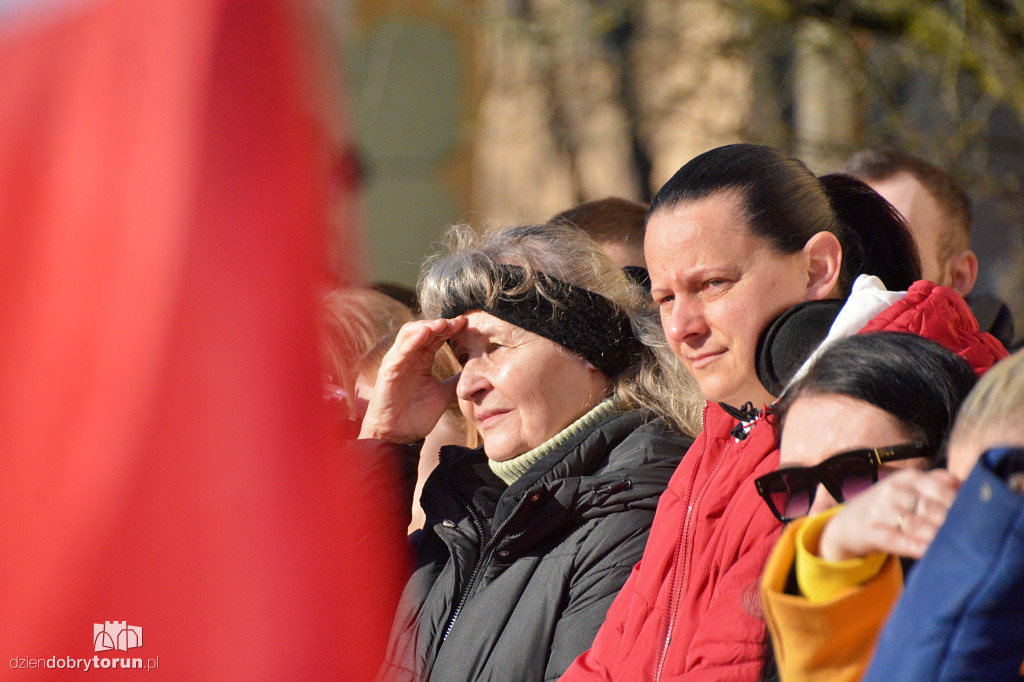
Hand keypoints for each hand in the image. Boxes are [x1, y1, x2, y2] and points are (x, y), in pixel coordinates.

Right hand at [358, 317, 465, 443]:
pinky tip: (426, 332)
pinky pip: (400, 350)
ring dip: (427, 326)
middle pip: (424, 329)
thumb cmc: (416, 415)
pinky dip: (413, 339)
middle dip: (441, 323)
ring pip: (410, 333)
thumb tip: (476, 372)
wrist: (399, 436)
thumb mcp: (444, 394)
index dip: (450, 328)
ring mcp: (397, 362)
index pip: (436, 337)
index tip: (467, 324)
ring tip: (444, 323)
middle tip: (459, 321)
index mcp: (421, 360)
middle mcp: (408, 357)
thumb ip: (456, 380)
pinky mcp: (389, 370)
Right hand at [818, 468, 959, 561]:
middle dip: (950, 523)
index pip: (941, 490)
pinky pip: (897, 540)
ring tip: (953, 546)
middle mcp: (892, 490)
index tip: (976, 519)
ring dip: (936, 536)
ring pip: (915, 524)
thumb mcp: (908, 487)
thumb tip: (963, 482)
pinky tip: (929, 552)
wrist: (846, 525)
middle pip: (930, 508)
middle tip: (969, 537)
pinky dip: (914, 547)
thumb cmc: (887, 506)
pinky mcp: (871, 532)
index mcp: (907, 478)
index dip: (960, 505)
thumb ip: (935, 482)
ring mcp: (880, 511)